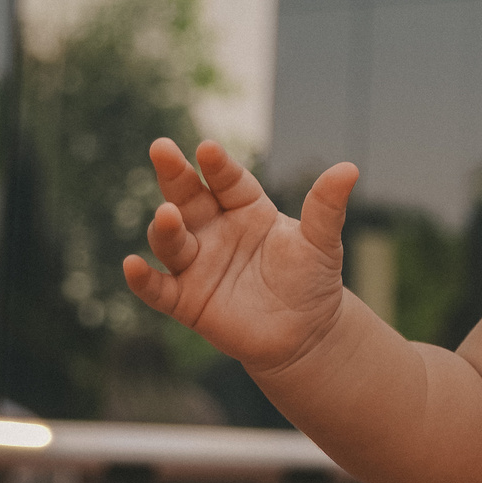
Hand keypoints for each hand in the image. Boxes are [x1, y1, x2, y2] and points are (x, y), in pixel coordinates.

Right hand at [122, 138, 360, 373]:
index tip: (208, 149)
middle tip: (162, 149)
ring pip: (172, 241)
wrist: (306, 334)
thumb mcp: (321, 242)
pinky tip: (132, 266)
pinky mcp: (186, 300)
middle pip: (188, 198)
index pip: (227, 180)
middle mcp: (214, 230)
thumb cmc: (311, 280)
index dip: (218, 166)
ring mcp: (197, 264)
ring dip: (165, 227)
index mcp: (245, 208)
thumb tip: (349, 169)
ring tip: (168, 214)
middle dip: (175, 175)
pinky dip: (142, 279)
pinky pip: (158, 289)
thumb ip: (326, 207)